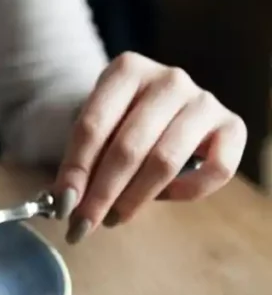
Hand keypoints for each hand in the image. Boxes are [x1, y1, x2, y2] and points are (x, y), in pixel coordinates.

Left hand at [53, 52, 245, 243]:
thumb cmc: (121, 120)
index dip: (75, 170)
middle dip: (101, 193)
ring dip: (134, 198)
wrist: (162, 105)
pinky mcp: (233, 126)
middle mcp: (169, 79)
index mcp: (127, 69)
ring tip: (113, 218)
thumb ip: (81, 160)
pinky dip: (186, 192)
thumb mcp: (96, 128)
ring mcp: (204, 100)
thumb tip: (66, 202)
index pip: (92, 126)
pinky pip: (216, 170)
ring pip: (165, 162)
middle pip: (128, 147)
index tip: (62, 206)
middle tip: (83, 225)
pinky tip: (163, 196)